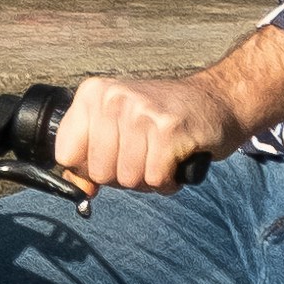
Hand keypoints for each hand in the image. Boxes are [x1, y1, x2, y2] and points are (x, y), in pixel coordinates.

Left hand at [53, 66, 247, 194]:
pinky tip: (176, 160)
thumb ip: (91, 156)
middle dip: (124, 175)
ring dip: (149, 178)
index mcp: (93, 94)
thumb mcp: (119, 126)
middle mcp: (113, 98)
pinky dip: (168, 180)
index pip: (66, 154)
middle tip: (145, 155)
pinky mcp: (168, 131)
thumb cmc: (164, 117)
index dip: (89, 167)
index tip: (112, 156)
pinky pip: (155, 179)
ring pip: (127, 179)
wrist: (218, 99)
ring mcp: (141, 113)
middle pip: (98, 172)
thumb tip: (81, 189)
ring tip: (162, 155)